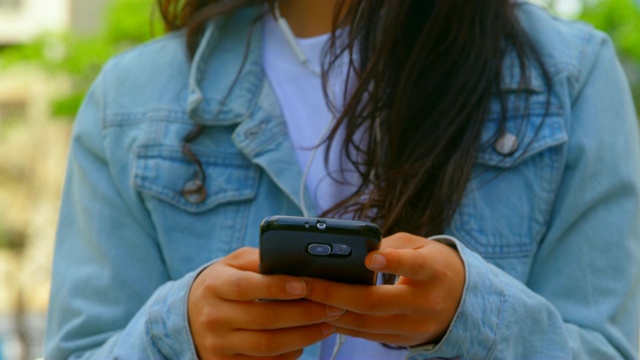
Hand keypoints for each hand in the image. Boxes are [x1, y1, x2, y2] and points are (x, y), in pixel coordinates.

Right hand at [188, 247, 343, 358]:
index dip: (277, 287)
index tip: (307, 285)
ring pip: (268, 345)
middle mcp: (213, 317)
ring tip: (328, 324)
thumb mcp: (233, 263)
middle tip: (332, 306)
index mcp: (214, 285)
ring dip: (304, 336)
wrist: (190, 316)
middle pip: (264, 319)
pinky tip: (307, 340)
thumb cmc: (223, 283)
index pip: (246, 287)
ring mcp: (218, 345)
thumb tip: (295, 258)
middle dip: (304, 313)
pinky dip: (290, 353)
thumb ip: (259, 258)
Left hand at [303, 232, 464, 346]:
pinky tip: (318, 313)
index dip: (393, 262)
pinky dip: (341, 324)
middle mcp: (425, 302)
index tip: (369, 257)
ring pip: (366, 323)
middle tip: (304, 283)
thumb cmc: (433, 264)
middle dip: (335, 293)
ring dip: (330, 312)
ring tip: (302, 300)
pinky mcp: (403, 340)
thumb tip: (352, 249)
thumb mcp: (420, 246)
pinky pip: (366, 335)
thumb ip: (390, 245)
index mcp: (433, 272)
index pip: (414, 266)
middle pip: (375, 302)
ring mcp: (414, 326)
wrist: (462, 300)